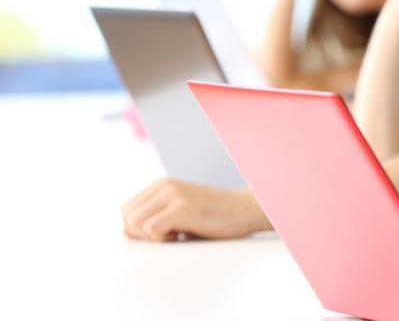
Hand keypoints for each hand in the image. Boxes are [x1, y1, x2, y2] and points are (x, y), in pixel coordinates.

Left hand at [120, 179, 269, 241]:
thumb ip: (155, 215)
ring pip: (133, 224)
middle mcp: (164, 186)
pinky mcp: (183, 207)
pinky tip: (182, 235)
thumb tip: (125, 233)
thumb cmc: (215, 217)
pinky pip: (151, 229)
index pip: (126, 211)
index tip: (162, 232)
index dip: (138, 228)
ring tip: (176, 234)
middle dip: (142, 234)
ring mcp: (173, 194)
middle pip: (126, 217)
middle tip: (169, 235)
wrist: (247, 210)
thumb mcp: (180, 211)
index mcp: (161, 185)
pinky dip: (162, 239)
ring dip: (152, 237)